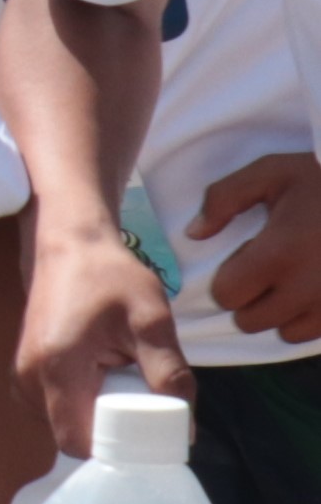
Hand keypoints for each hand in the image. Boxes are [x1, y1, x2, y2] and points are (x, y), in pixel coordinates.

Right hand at [14, 215, 188, 453]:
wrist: (70, 246)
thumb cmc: (111, 278)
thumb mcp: (152, 321)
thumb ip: (169, 374)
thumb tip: (182, 430)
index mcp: (56, 372)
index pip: (79, 443)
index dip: (115, 451)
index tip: (148, 441)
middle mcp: (28, 382)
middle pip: (72, 435)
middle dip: (112, 433)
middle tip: (147, 407)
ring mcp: (22, 378)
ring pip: (64, 423)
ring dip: (99, 416)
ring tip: (127, 383)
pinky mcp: (25, 373)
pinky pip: (56, 407)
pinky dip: (84, 403)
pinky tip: (106, 377)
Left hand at [196, 153, 320, 345]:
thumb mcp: (272, 172)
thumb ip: (224, 198)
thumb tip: (195, 233)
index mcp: (280, 253)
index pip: (227, 295)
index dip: (229, 278)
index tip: (248, 255)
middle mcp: (308, 287)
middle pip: (252, 321)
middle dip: (250, 299)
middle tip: (270, 269)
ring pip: (288, 332)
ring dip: (282, 313)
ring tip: (296, 278)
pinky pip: (320, 332)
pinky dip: (312, 317)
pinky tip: (317, 288)